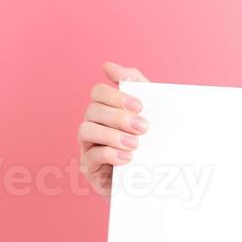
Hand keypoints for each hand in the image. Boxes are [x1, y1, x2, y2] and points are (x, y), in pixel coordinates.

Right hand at [77, 61, 150, 196]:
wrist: (155, 176)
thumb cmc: (148, 139)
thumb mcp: (149, 109)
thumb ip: (134, 83)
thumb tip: (108, 65)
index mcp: (105, 109)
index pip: (98, 92)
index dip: (115, 95)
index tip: (140, 105)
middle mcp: (93, 124)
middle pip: (92, 109)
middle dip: (118, 116)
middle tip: (143, 127)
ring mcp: (88, 145)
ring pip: (85, 129)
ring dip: (112, 135)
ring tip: (135, 144)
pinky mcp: (90, 167)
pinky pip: (91, 156)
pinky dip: (110, 154)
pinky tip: (128, 158)